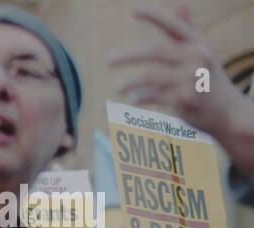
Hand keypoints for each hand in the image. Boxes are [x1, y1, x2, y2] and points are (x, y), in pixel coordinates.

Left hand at [109, 5, 248, 137]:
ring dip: (131, 83)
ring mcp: (193, 78)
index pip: (173, 26)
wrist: (227, 111)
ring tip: (117, 89)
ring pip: (152, 76)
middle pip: (156, 52)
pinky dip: (141, 98)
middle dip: (129, 56)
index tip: (132, 9)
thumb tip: (180, 4)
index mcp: (198, 43)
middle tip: (107, 60)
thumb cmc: (209, 78)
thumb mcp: (201, 51)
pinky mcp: (187, 98)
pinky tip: (134, 100)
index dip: (153, 16)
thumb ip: (188, 30)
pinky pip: (155, 96)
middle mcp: (197, 57)